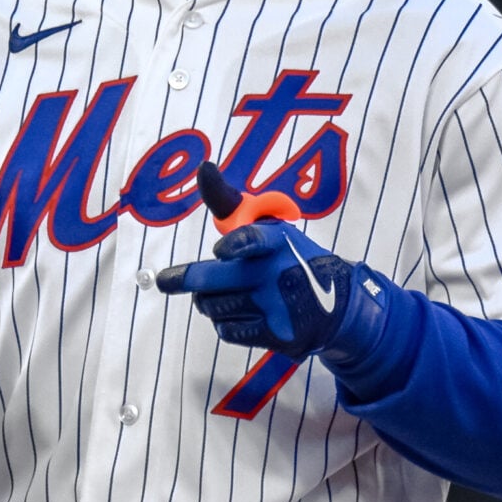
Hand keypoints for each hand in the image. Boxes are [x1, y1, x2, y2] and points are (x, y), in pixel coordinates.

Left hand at [155, 164, 386, 360]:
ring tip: (219, 294)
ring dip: (208, 301)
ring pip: (213, 305)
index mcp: (276, 241)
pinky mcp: (275, 333)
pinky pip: (227, 330)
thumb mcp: (268, 225)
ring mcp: (276, 306)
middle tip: (166, 280)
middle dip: (184, 279)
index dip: (235, 245)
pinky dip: (224, 323)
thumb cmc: (288, 258)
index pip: (254, 240)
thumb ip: (229, 201)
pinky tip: (238, 313)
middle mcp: (277, 272)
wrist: (335, 306)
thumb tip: (204, 168)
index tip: (220, 251)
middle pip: (215, 279)